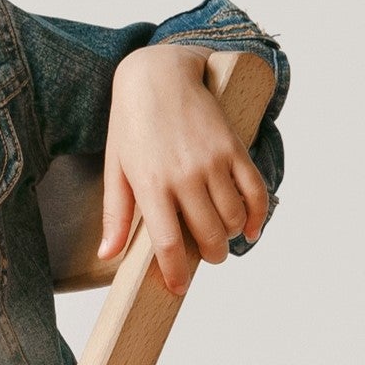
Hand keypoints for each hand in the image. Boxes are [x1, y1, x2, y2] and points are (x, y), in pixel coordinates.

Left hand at [98, 43, 272, 295]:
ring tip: (221, 238)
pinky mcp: (233, 148)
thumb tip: (108, 255)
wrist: (159, 76)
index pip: (169, 244)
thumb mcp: (115, 169)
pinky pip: (254, 190)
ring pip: (233, 217)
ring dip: (230, 236)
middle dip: (209, 256)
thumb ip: (116, 215)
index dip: (175, 273)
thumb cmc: (131, 125)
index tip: (178, 288)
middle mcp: (185, 176)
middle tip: (204, 259)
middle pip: (208, 235)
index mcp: (151, 185)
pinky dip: (256, 215)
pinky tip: (249, 228)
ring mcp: (213, 162)